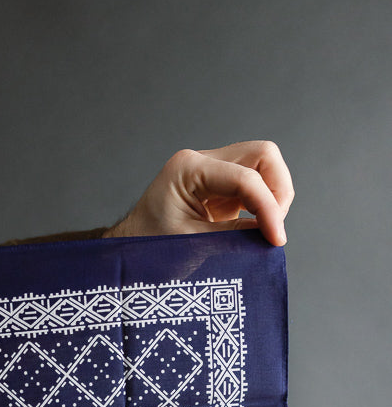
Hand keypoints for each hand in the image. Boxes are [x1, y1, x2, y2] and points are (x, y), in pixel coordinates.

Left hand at [103, 141, 293, 246]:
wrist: (128, 252)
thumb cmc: (149, 248)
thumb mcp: (192, 245)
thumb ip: (234, 235)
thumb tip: (271, 233)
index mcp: (188, 169)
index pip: (245, 177)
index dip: (269, 207)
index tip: (276, 239)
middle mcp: (201, 160)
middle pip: (262, 155)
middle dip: (277, 190)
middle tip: (273, 228)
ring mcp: (212, 169)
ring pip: (263, 165)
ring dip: (273, 195)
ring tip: (266, 229)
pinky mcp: (220, 185)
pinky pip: (255, 183)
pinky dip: (263, 203)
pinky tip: (257, 227)